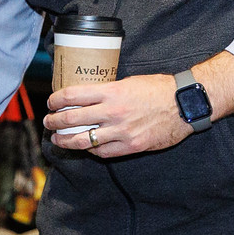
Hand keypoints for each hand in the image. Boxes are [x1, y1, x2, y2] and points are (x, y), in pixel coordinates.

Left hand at [43, 74, 189, 158]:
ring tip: (58, 139)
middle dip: (54, 122)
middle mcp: (113, 112)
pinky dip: (91, 150)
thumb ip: (108, 91)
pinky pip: (103, 152)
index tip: (50, 102)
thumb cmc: (158, 89)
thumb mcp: (129, 82)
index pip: (72, 96)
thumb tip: (88, 97)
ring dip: (66, 140)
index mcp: (111, 92)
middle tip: (48, 122)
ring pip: (83, 140)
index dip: (56, 100)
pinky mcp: (131, 146)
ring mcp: (121, 131)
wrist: (185, 104)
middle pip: (72, 119)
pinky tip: (86, 147)